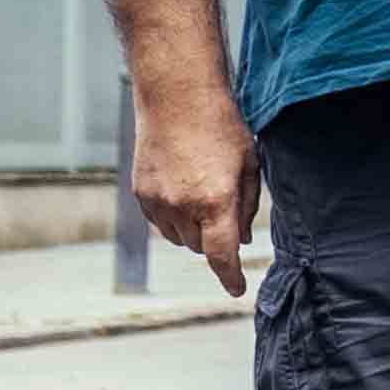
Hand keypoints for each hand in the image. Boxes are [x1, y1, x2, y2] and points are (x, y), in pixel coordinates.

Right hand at [135, 82, 259, 297]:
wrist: (177, 98)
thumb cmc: (222, 127)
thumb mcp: (249, 165)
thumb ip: (246, 207)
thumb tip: (241, 240)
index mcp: (216, 201)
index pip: (221, 255)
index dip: (229, 278)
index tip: (236, 290)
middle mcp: (182, 206)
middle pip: (198, 246)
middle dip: (214, 239)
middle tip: (225, 208)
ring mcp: (156, 201)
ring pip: (176, 237)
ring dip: (192, 230)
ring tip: (202, 194)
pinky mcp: (139, 192)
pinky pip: (157, 221)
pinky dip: (172, 217)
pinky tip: (182, 189)